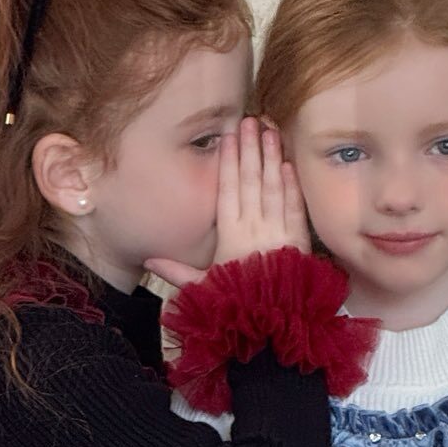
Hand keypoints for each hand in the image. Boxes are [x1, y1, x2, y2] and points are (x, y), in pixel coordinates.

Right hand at [144, 117, 308, 289]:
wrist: (271, 325)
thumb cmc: (235, 305)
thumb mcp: (202, 289)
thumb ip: (176, 272)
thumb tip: (148, 261)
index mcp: (230, 238)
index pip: (228, 191)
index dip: (228, 162)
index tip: (229, 137)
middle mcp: (254, 230)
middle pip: (251, 182)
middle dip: (250, 150)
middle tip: (251, 121)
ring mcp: (278, 233)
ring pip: (274, 188)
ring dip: (271, 158)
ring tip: (270, 131)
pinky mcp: (299, 242)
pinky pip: (294, 207)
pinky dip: (291, 185)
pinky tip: (287, 164)